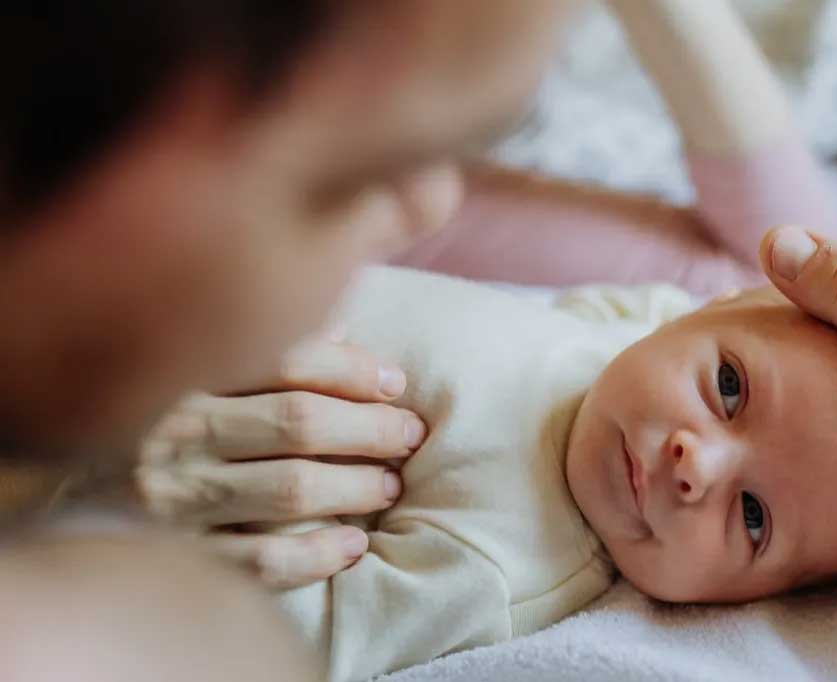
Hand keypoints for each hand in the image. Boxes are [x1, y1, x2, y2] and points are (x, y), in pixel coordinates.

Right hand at [137, 335, 424, 587]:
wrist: (59, 491)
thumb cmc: (146, 420)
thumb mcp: (187, 369)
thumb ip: (261, 346)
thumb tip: (342, 327)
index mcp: (182, 372)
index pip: (286, 359)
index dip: (352, 369)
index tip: (395, 381)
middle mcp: (174, 432)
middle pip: (298, 422)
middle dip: (370, 429)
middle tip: (409, 435)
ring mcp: (172, 498)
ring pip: (290, 489)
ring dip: (354, 487)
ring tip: (389, 485)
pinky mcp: (174, 555)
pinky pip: (262, 560)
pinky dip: (316, 554)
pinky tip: (354, 544)